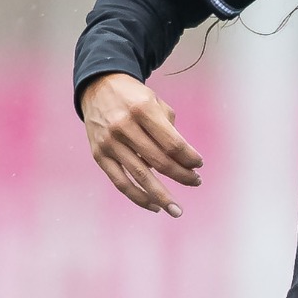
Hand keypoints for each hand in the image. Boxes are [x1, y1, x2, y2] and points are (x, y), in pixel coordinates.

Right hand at [81, 72, 202, 214]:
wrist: (98, 87)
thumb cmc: (134, 97)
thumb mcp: (155, 101)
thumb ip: (170, 128)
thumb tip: (184, 161)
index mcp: (143, 110)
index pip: (173, 143)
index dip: (189, 158)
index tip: (199, 164)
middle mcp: (124, 126)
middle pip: (160, 161)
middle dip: (182, 176)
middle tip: (196, 182)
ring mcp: (110, 142)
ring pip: (141, 176)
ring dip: (162, 196)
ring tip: (177, 210)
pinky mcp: (99, 155)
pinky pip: (120, 183)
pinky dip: (139, 197)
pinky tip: (155, 206)